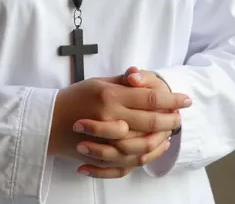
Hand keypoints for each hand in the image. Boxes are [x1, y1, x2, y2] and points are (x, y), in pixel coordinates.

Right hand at [48, 72, 190, 174]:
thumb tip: (141, 75)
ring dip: (161, 138)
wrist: (49, 120)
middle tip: (181, 115)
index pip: (148, 97)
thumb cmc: (75, 97)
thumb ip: (121, 81)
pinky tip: (155, 147)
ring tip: (171, 132)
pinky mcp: (103, 155)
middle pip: (150, 121)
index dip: (170, 98)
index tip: (185, 99)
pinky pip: (130, 160)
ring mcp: (106, 139)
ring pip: (144, 144)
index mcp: (110, 95)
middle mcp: (110, 117)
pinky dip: (146, 156)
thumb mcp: (97, 82)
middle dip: (170, 118)